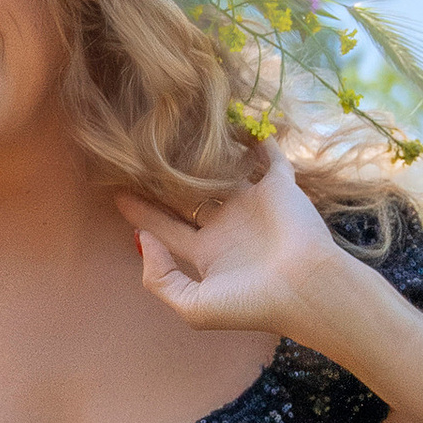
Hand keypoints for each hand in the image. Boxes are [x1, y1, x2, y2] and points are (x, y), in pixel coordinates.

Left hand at [117, 145, 348, 339]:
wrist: (306, 290)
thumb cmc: (252, 304)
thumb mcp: (193, 307)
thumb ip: (159, 279)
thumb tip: (142, 238)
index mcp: (207, 253)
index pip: (165, 226)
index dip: (141, 212)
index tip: (115, 192)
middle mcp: (227, 225)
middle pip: (186, 194)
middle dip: (163, 176)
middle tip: (137, 151)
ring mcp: (253, 203)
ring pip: (220, 171)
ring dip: (203, 153)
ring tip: (178, 128)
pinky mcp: (279, 186)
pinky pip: (266, 154)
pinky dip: (255, 136)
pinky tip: (234, 115)